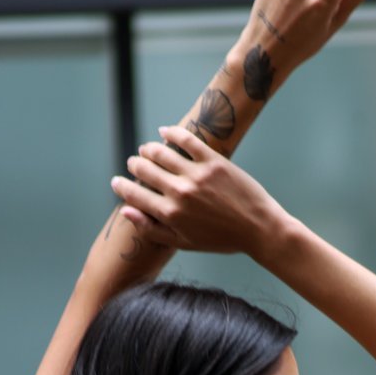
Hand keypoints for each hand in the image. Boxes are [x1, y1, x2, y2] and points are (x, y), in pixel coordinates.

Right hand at [112, 125, 284, 254]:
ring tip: (146, 149)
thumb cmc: (221, 240)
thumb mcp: (184, 242)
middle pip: (145, 170)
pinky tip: (164, 131)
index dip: (121, 187)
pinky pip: (187, 140)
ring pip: (161, 152)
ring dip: (148, 149)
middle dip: (134, 165)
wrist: (258, 229)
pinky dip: (171, 133)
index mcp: (171, 215)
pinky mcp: (214, 161)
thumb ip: (152, 229)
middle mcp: (180, 192)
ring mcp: (197, 174)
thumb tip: (126, 212)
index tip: (116, 181)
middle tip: (134, 162)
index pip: (135, 195)